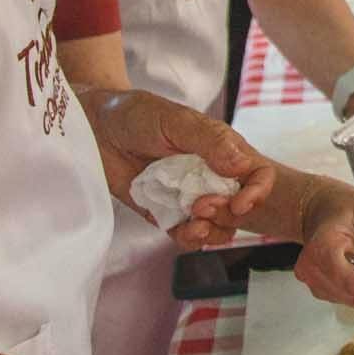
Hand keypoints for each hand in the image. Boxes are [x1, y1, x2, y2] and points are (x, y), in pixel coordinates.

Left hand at [77, 88, 277, 248]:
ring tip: (195, 222)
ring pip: (219, 226)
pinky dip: (192, 239)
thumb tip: (242, 165)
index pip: (257, 174)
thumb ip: (210, 140)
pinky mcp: (167, 214)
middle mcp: (212, 176)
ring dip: (214, 232)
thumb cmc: (138, 115)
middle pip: (241, 206)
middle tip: (202, 205)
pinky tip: (185, 231)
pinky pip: (188, 236)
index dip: (258, 192)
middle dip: (229, 214)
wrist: (96, 129)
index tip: (240, 203)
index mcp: (223, 150)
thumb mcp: (175, 120)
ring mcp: (190, 197)